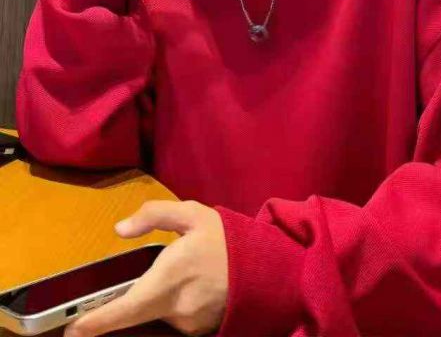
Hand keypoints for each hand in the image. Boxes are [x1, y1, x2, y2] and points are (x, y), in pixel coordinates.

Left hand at [64, 200, 227, 336]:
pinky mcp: (199, 330)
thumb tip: (120, 229)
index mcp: (169, 278)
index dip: (96, 322)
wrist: (267, 267)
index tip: (74, 330)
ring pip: (158, 313)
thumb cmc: (227, 238)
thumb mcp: (192, 214)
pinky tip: (193, 286)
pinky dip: (175, 304)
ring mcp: (188, 323)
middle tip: (130, 290)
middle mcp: (176, 307)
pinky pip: (176, 317)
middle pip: (138, 312)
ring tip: (184, 273)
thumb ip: (154, 215)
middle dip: (126, 305)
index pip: (125, 308)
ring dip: (157, 299)